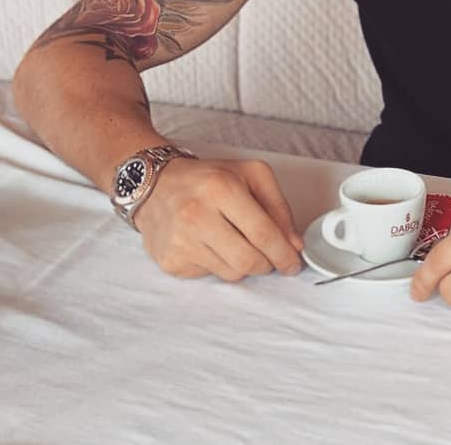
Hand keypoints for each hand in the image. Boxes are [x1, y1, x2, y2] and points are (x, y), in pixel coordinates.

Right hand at [133, 157, 304, 281]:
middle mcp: (197, 215)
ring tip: (238, 243)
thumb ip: (278, 207)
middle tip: (271, 257)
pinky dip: (220, 265)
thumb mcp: (251, 175)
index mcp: (221, 188)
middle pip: (248, 260)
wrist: (157, 185)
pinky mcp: (170, 261)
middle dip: (267, 264)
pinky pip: (210, 276)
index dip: (283, 253)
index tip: (293, 263)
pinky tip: (213, 245)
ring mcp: (181, 241)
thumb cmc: (208, 179)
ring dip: (245, 265)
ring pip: (231, 273)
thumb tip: (293, 244)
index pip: (262, 232)